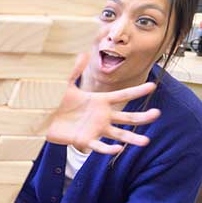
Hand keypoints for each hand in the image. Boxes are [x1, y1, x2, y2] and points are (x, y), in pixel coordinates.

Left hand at [46, 54, 161, 153]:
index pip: (123, 95)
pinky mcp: (85, 140)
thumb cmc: (57, 102)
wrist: (44, 119)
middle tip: (157, 114)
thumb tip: (83, 54)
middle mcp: (102, 116)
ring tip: (145, 141)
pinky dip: (108, 149)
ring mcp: (95, 129)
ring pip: (118, 134)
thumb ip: (75, 71)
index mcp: (100, 101)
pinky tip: (118, 149)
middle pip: (126, 117)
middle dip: (142, 117)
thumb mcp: (66, 85)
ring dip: (132, 138)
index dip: (137, 91)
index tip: (152, 86)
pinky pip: (99, 146)